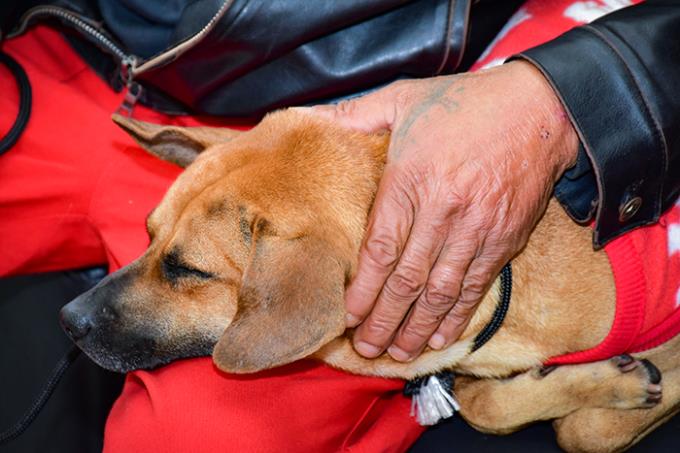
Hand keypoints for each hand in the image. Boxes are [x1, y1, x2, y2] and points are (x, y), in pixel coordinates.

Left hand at [308, 61, 578, 361]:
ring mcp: (477, 229)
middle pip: (406, 280)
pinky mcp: (504, 240)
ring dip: (416, 327)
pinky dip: (456, 316)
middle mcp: (443, 211)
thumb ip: (354, 114)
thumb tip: (310, 118)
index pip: (380, 249)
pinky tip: (439, 338)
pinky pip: (475, 287)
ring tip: (397, 354)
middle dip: (383, 321)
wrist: (541, 110)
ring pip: (441, 292)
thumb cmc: (466, 104)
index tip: (347, 317)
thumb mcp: (404, 97)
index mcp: (411, 179)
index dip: (362, 289)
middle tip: (366, 350)